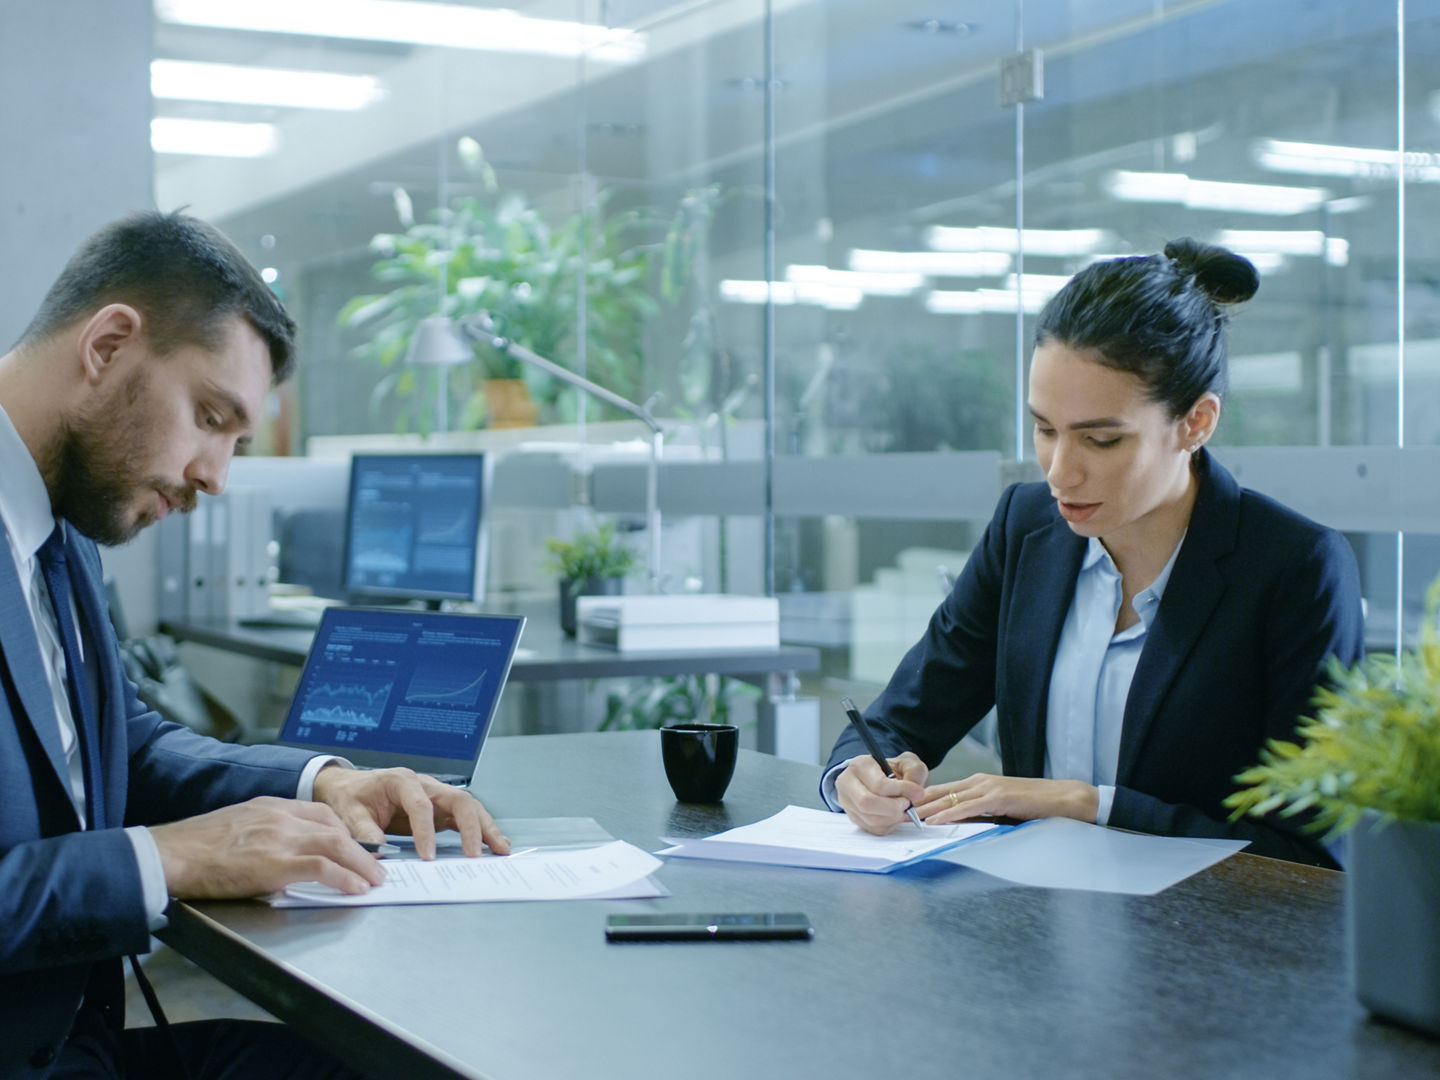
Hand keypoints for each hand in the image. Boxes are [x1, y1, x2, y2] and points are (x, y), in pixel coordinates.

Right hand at [151, 797, 386, 899]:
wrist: (171, 854)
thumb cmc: (195, 847)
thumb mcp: (237, 825)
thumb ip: (265, 833)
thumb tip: (282, 854)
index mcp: (271, 806)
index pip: (321, 814)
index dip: (345, 832)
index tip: (358, 847)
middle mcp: (281, 817)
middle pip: (335, 828)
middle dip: (361, 849)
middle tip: (378, 867)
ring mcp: (279, 838)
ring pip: (336, 844)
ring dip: (361, 864)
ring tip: (375, 880)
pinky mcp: (274, 863)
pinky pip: (321, 867)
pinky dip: (344, 877)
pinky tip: (355, 888)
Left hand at [311, 765, 509, 859]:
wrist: (349, 788)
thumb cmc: (350, 797)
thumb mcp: (349, 814)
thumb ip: (364, 833)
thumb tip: (378, 856)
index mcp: (402, 781)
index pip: (421, 805)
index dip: (425, 831)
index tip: (427, 857)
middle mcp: (426, 785)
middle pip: (459, 800)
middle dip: (471, 827)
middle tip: (475, 854)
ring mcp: (437, 797)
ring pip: (469, 808)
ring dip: (486, 828)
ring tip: (501, 848)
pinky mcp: (441, 810)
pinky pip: (465, 818)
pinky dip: (481, 831)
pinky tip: (494, 845)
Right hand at [834, 752, 928, 834]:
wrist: (876, 776)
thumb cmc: (891, 769)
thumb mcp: (905, 762)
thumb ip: (914, 772)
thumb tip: (916, 794)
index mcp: (860, 766)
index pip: (879, 784)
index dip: (902, 791)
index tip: (917, 792)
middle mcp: (847, 783)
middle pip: (868, 804)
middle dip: (894, 808)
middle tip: (907, 803)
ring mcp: (848, 802)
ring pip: (871, 819)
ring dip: (893, 818)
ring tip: (902, 808)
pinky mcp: (853, 817)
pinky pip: (873, 828)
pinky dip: (889, 825)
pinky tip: (894, 815)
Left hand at [916, 774, 1097, 824]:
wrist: (1065, 799)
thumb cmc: (1034, 807)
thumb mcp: (1000, 811)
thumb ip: (979, 815)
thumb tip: (957, 827)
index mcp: (978, 784)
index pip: (941, 791)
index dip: (920, 801)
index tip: (901, 811)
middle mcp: (979, 782)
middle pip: (939, 792)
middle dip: (915, 803)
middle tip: (894, 814)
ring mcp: (989, 788)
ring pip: (949, 798)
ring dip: (925, 809)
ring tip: (905, 818)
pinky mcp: (999, 797)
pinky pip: (968, 806)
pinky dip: (949, 813)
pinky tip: (935, 821)